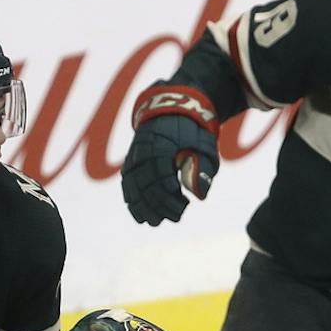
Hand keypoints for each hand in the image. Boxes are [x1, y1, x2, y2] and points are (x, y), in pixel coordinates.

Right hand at [122, 83, 220, 225]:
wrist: (172, 108)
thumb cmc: (193, 130)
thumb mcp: (204, 146)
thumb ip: (201, 169)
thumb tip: (199, 195)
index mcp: (161, 147)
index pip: (161, 177)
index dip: (170, 196)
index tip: (184, 206)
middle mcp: (143, 152)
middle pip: (146, 185)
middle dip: (159, 205)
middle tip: (176, 216)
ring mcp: (134, 156)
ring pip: (133, 186)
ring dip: (143, 207)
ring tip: (155, 222)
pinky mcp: (131, 160)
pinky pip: (127, 183)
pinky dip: (132, 200)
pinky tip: (139, 215)